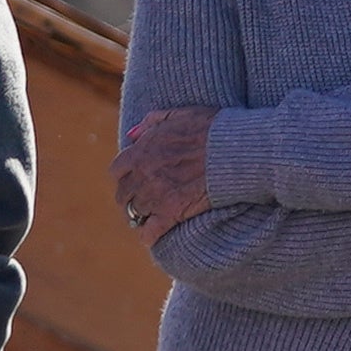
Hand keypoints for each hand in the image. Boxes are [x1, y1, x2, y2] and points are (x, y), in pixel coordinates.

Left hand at [112, 106, 214, 240]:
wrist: (233, 151)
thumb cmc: (211, 129)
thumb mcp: (179, 115)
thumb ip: (152, 122)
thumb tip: (132, 135)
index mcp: (141, 152)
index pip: (117, 170)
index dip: (126, 175)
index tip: (134, 178)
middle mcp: (143, 175)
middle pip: (123, 194)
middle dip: (131, 196)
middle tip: (142, 200)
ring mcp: (155, 196)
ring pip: (134, 213)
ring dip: (140, 215)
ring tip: (148, 217)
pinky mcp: (171, 213)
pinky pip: (149, 232)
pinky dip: (147, 236)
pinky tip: (151, 236)